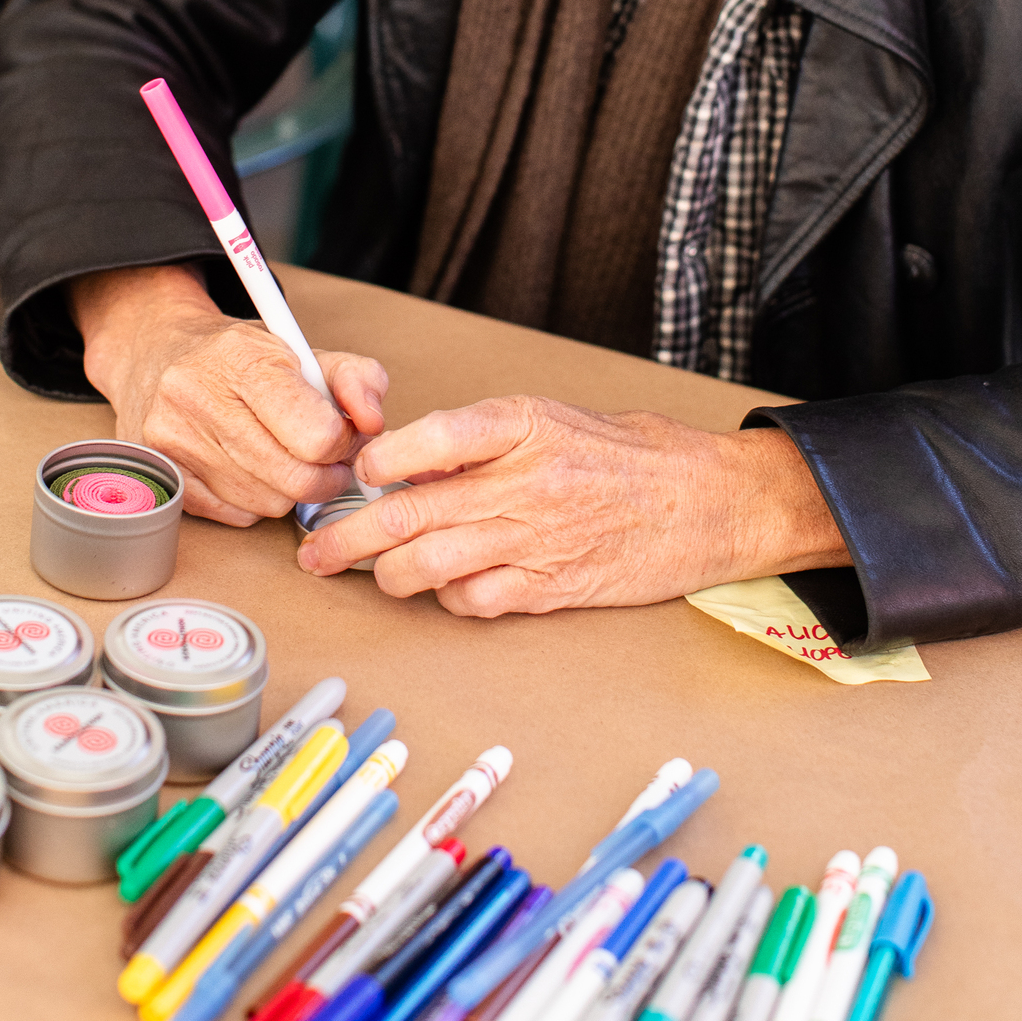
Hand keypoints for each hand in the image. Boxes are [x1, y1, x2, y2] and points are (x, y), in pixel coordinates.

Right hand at [71, 265, 387, 527]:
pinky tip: (252, 468)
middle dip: (325, 474)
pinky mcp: (165, 476)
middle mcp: (198, 399)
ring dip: (291, 489)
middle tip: (327, 458)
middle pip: (295, 478)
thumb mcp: (304, 350)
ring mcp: (174, 442)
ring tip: (287, 456)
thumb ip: (356, 379)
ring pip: (268, 504)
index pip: (316, 434)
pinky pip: (236, 516)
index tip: (342, 434)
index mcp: (242, 359)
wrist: (159, 354)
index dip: (343, 443)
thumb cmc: (240, 357)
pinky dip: (256, 500)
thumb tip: (373, 423)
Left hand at [296, 395, 846, 615]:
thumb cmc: (628, 454)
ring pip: (430, 566)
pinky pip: (475, 602)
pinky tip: (447, 590)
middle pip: (411, 512)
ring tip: (376, 574)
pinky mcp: (550, 587)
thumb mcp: (554, 418)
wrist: (706, 501)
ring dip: (389, 576)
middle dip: (349, 538)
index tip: (357, 472)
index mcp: (523, 425)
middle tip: (315, 553)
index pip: (434, 436)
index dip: (382, 459)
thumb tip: (408, 463)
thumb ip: (483, 439)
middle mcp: (524, 482)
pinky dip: (449, 600)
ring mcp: (535, 539)